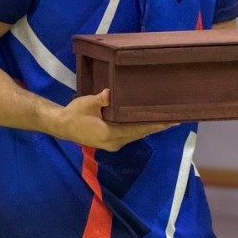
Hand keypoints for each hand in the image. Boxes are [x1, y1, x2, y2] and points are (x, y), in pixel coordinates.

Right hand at [53, 89, 176, 151]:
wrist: (62, 126)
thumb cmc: (74, 113)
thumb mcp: (87, 103)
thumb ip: (100, 100)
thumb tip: (109, 93)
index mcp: (110, 134)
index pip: (138, 128)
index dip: (154, 124)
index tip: (170, 121)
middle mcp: (115, 142)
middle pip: (141, 133)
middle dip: (157, 126)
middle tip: (175, 119)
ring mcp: (113, 144)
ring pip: (136, 135)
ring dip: (150, 128)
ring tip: (166, 120)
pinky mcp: (111, 142)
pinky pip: (130, 135)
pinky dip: (140, 129)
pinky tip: (148, 122)